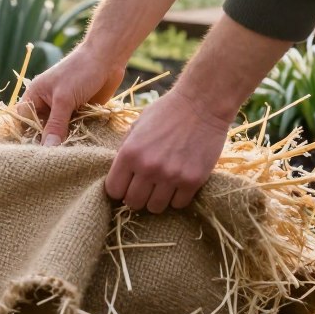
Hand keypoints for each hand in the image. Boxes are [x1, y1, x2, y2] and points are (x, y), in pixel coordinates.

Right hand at [20, 47, 125, 146]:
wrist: (108, 58)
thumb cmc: (80, 71)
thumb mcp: (64, 99)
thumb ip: (55, 124)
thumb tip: (47, 149)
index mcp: (35, 96)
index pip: (24, 120)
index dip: (27, 136)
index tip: (33, 154)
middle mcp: (47, 104)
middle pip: (42, 129)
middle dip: (47, 142)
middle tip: (52, 160)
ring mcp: (64, 109)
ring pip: (59, 132)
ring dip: (64, 141)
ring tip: (68, 156)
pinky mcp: (80, 113)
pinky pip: (74, 130)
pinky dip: (77, 137)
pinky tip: (81, 148)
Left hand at [104, 87, 230, 212]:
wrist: (201, 105)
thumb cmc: (166, 112)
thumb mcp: (137, 126)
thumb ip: (126, 150)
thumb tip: (118, 175)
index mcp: (129, 153)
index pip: (113, 190)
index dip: (118, 190)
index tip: (125, 185)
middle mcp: (148, 168)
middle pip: (133, 203)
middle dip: (136, 197)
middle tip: (144, 188)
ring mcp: (171, 176)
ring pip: (155, 208)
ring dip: (156, 200)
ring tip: (161, 187)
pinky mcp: (192, 181)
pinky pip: (178, 204)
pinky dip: (176, 198)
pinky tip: (177, 185)